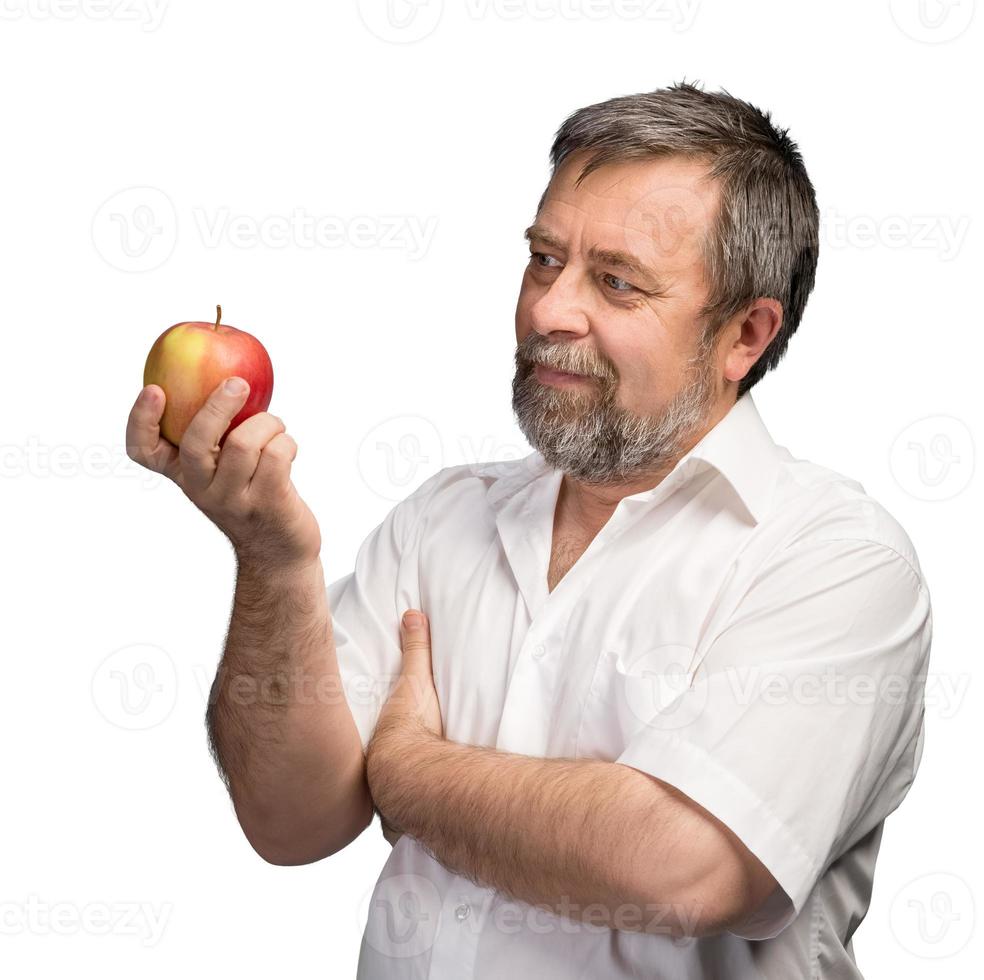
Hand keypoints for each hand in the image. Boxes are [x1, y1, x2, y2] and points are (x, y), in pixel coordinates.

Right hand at [125, 379, 321, 568]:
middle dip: (218, 406)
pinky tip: (288, 448)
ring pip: (245, 442)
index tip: (154, 389)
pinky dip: (287, 442)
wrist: (280, 550)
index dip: (141, 420)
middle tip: (238, 383)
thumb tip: (227, 372)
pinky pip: (277, 455)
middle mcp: (201, 488)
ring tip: (276, 428)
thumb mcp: (226, 466)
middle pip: (197, 441)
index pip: (143, 451)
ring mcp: (232, 499)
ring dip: (269, 423)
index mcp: (184, 473)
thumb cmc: (254, 492)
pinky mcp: (266, 503)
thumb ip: (220, 431)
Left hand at [366, 611, 443, 838]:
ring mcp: (388, 809)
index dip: (367, 750)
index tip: (372, 749)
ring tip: (395, 809)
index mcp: (377, 748)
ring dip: (387, 812)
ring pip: (382, 812)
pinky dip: (407, 830)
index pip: (361, 750)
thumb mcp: (416, 684)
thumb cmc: (412, 731)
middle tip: (381, 781)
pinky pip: (402, 830)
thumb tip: (412, 615)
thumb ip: (416, 650)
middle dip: (372, 785)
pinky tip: (412, 834)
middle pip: (367, 785)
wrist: (417, 778)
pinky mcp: (405, 828)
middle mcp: (375, 781)